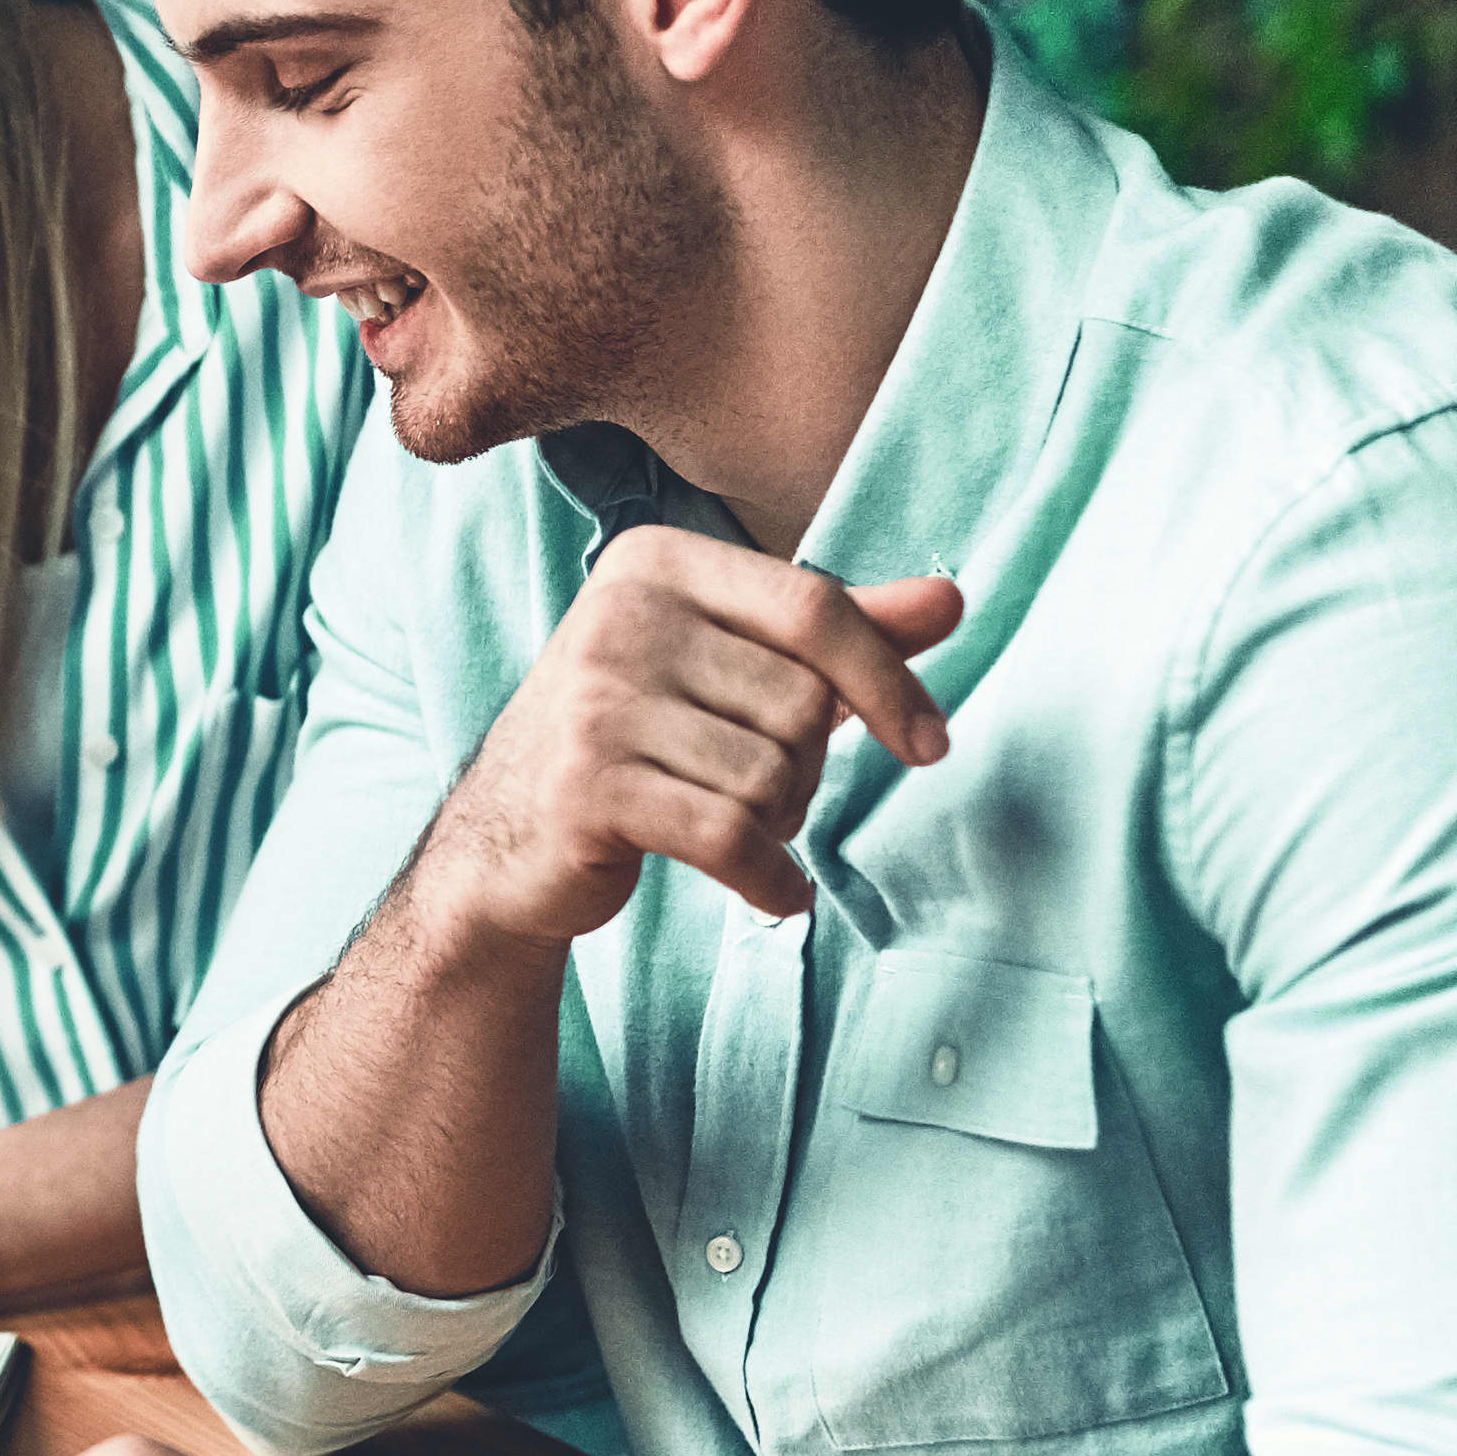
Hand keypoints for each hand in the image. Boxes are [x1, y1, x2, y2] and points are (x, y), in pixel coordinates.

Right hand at [424, 529, 961, 944]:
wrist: (505, 835)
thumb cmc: (639, 737)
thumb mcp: (732, 665)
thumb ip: (839, 630)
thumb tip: (950, 597)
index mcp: (655, 561)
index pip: (814, 608)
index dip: (887, 680)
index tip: (930, 746)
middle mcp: (617, 616)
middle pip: (798, 704)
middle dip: (805, 769)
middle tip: (755, 792)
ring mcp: (593, 701)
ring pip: (770, 775)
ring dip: (777, 825)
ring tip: (730, 828)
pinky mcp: (587, 785)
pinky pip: (729, 837)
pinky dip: (769, 879)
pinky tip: (772, 894)